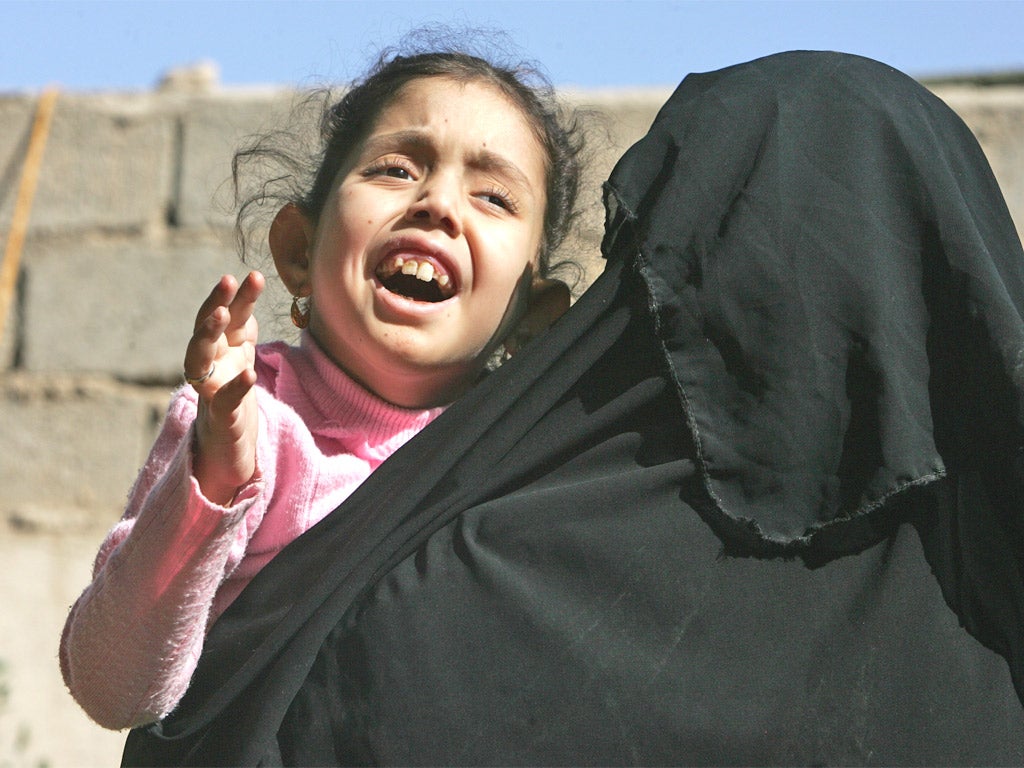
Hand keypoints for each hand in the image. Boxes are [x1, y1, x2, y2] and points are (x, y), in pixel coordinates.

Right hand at [183, 271, 264, 504]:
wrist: (228, 449)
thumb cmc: (233, 399)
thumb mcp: (241, 359)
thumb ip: (242, 330)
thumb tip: (246, 298)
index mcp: (219, 350)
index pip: (227, 317)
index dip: (238, 296)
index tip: (251, 274)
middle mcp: (209, 365)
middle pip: (206, 329)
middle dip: (215, 303)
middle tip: (227, 279)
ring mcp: (210, 391)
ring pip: (199, 358)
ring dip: (207, 334)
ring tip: (220, 313)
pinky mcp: (221, 419)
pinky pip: (224, 401)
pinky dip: (236, 387)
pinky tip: (249, 374)